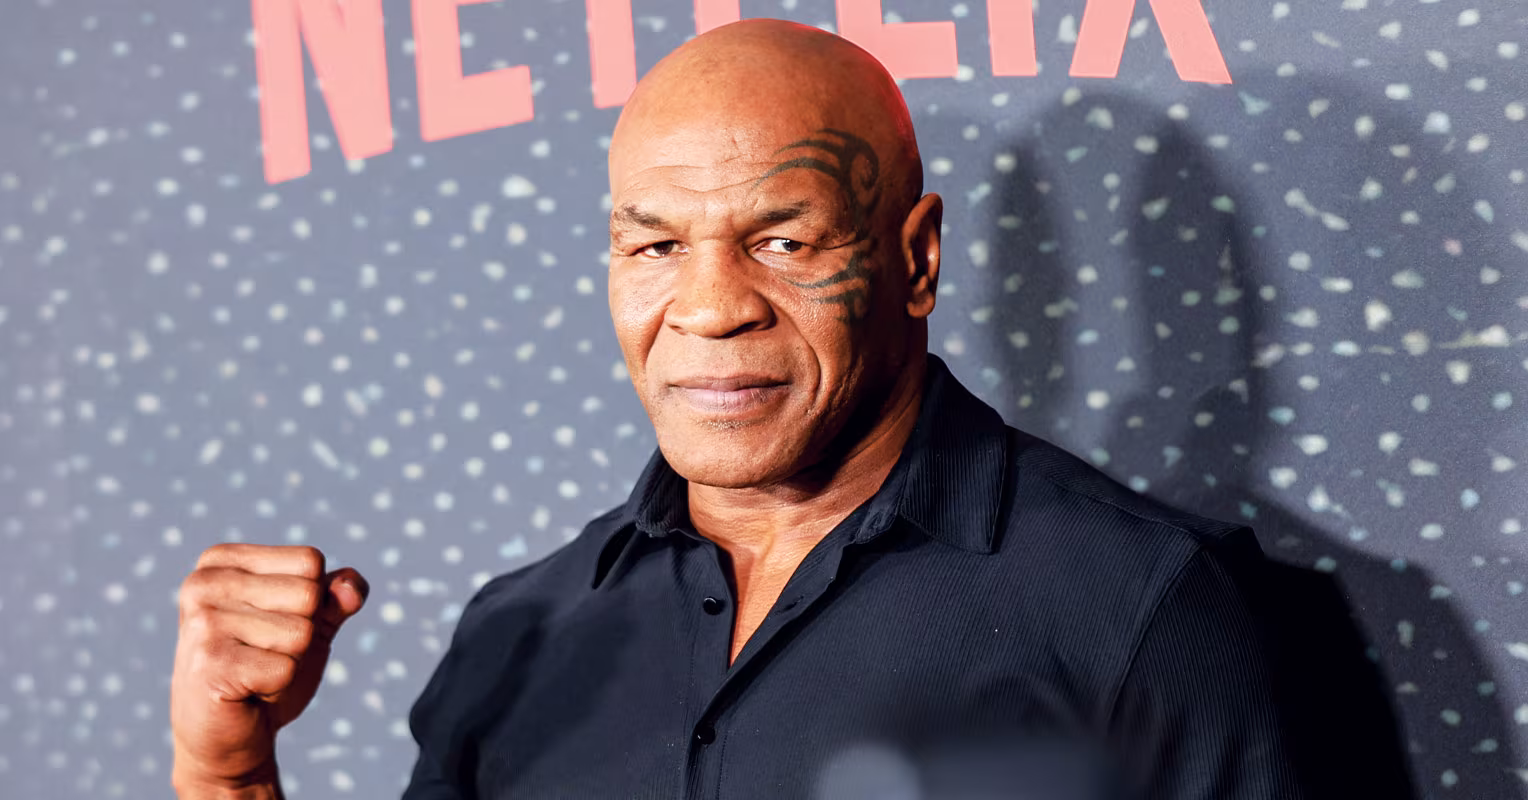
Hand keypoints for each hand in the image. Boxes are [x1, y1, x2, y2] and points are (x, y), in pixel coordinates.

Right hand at [170, 544, 367, 793]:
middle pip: (308, 594)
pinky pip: (286, 668)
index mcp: (222, 561)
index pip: (310, 560)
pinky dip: (278, 686)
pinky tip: (246, 691)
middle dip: (301, 633)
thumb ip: (336, 597)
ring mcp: (203, 623)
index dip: (310, 602)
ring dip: (289, 661)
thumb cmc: (265, 669)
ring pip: (300, 632)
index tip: (272, 625)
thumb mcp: (309, 623)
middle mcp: (204, 583)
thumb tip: (352, 588)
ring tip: (253, 672)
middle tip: (263, 654)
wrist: (226, 734)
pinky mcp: (210, 664)